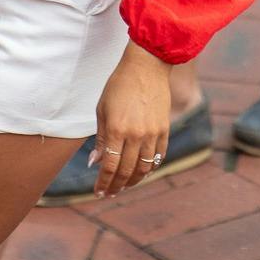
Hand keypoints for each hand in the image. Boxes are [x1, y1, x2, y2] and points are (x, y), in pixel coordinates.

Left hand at [92, 45, 170, 196]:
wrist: (147, 66)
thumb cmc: (119, 85)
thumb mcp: (102, 109)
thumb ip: (100, 138)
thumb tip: (95, 163)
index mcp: (116, 130)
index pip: (109, 166)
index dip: (103, 183)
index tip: (98, 191)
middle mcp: (135, 135)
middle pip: (126, 171)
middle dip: (116, 186)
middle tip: (109, 193)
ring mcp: (152, 133)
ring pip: (144, 168)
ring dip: (133, 181)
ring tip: (124, 185)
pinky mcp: (164, 129)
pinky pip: (158, 156)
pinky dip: (150, 167)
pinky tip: (142, 171)